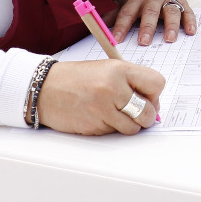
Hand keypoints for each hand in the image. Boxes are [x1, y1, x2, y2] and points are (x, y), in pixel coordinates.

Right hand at [36, 59, 162, 134]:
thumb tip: (153, 103)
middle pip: (148, 111)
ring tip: (115, 113)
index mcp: (119, 70)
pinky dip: (111, 128)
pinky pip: (114, 132)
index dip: (154, 93)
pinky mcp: (94, 126)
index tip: (147, 96)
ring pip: (133, 127)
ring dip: (129, 124)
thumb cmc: (76, 78)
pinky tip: (99, 116)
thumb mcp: (107, 69)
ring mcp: (103, 109)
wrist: (43, 88)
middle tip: (136, 111)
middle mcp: (113, 88)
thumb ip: (131, 82)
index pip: (157, 84)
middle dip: (146, 114)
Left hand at [112, 0, 195, 44]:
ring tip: (169, 39)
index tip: (117, 39)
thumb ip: (114, 11)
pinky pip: (187, 11)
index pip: (127, 12)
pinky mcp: (181, 1)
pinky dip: (190, 21)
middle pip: (150, 12)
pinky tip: (190, 32)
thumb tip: (99, 24)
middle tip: (143, 42)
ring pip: (170, 11)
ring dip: (171, 25)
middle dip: (147, 27)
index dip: (121, 25)